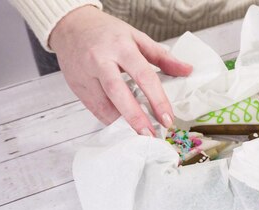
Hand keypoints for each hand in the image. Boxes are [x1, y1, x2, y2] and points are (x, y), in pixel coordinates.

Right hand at [49, 5, 192, 135]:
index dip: (157, 99)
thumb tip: (187, 70)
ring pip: (104, 106)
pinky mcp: (76, 86)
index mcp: (121, 47)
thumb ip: (162, 56)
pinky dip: (110, 119)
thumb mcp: (137, 37)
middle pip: (119, 93)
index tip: (167, 118)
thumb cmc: (107, 32)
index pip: (143, 75)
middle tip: (151, 135)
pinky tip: (123, 125)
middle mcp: (100, 60)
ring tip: (139, 135)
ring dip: (122, 123)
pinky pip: (94, 109)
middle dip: (136, 118)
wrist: (71, 25)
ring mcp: (85, 74)